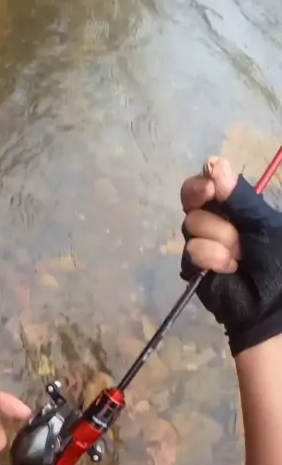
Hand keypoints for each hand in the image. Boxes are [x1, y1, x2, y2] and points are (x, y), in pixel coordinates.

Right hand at [180, 157, 281, 355]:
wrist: (270, 302)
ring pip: (193, 226)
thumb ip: (238, 196)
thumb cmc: (275, 260)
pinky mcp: (191, 266)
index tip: (211, 188)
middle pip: (191, 202)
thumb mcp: (262, 222)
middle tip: (235, 231)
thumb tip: (213, 162)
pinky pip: (193, 251)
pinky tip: (229, 268)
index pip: (203, 184)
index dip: (202, 183)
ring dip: (222, 241)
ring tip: (239, 257)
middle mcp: (210, 221)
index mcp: (229, 206)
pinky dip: (214, 259)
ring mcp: (199, 243)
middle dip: (218, 218)